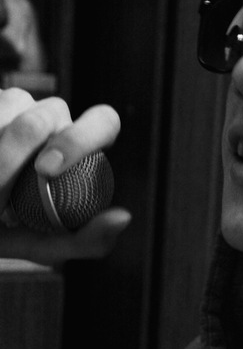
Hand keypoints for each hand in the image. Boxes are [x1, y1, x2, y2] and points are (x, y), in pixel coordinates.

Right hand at [0, 88, 130, 264]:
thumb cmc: (7, 232)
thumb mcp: (45, 245)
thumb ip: (88, 240)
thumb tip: (123, 217)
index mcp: (77, 148)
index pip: (103, 122)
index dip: (79, 140)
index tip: (45, 170)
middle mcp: (52, 118)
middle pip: (47, 115)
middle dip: (12, 157)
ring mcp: (16, 103)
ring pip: (12, 104)